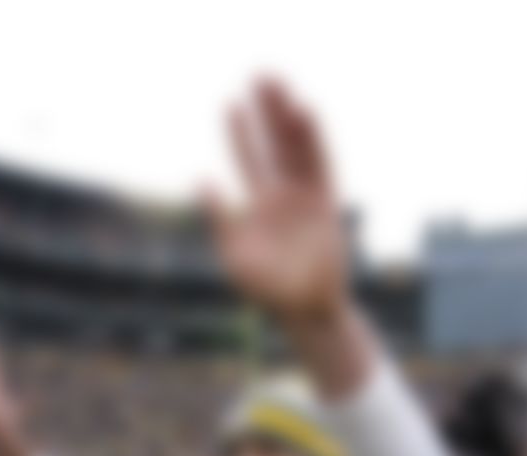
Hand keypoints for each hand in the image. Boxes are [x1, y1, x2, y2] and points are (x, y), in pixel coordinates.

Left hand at [204, 78, 349, 328]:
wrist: (304, 310)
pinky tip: (307, 114)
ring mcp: (307, 197)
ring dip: (290, 119)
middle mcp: (283, 194)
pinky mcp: (326, 205)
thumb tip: (200, 179)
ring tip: (283, 88)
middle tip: (261, 74)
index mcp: (258, 206)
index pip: (248, 159)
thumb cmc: (267, 290)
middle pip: (275, 143)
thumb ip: (219, 216)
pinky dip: (314, 141)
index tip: (231, 104)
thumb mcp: (234, 253)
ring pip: (298, 148)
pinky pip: (321, 166)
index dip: (240, 133)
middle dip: (268, 111)